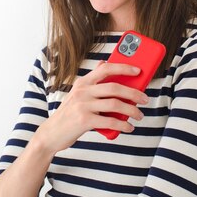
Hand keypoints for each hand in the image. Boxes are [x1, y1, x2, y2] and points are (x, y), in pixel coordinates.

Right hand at [33, 62, 149, 153]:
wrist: (51, 133)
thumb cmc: (69, 114)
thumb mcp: (78, 94)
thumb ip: (92, 81)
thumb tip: (104, 63)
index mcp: (83, 82)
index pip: (105, 69)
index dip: (123, 67)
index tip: (138, 70)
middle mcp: (82, 91)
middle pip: (114, 87)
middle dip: (134, 93)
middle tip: (145, 99)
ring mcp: (83, 105)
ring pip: (115, 104)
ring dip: (132, 110)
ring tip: (139, 115)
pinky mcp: (84, 120)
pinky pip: (110, 121)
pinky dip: (123, 124)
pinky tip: (128, 127)